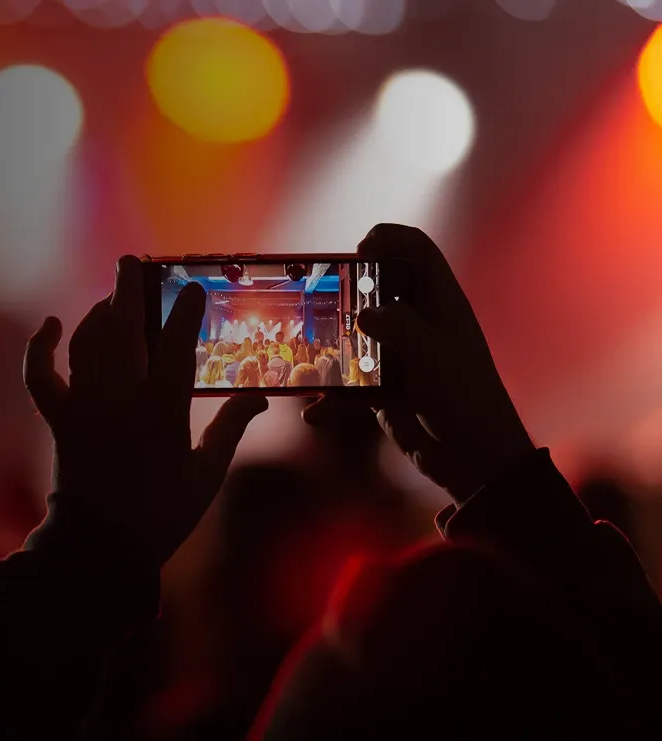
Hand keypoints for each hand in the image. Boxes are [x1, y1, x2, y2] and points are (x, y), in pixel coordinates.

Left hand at [25, 256, 267, 567]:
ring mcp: (85, 406)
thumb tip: (260, 396)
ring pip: (87, 342)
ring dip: (98, 313)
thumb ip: (231, 428)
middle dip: (129, 289)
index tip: (193, 287)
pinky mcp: (59, 420)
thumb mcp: (207, 474)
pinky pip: (41, 376)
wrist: (104, 546)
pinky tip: (50, 326)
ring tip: (113, 296)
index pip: (177, 344)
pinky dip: (39, 349)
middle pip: (124, 329)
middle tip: (133, 261)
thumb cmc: (162, 514)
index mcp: (164, 410)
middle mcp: (121, 398)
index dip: (186, 311)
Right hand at [304, 224, 533, 504]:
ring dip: (329, 347)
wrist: (476, 462)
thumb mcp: (433, 357)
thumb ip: (398, 327)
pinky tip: (314, 412)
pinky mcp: (385, 392)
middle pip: (375, 290)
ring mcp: (400, 358)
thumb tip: (362, 313)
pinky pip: (348, 387)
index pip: (416, 251)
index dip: (388, 239)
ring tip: (303, 353)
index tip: (357, 250)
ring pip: (355, 338)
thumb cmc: (466, 401)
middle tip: (315, 298)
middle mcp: (418, 325)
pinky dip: (330, 399)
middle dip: (344, 291)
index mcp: (440, 304)